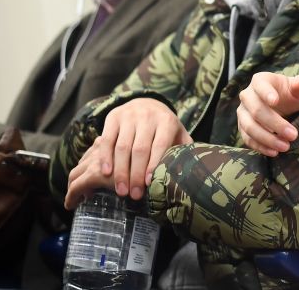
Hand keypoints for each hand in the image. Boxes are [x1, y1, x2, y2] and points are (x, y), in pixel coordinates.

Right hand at [68, 98, 190, 206]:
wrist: (146, 103)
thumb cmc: (164, 127)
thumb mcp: (177, 134)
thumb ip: (184, 149)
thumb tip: (193, 171)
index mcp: (167, 121)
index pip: (160, 144)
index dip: (153, 164)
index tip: (148, 184)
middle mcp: (148, 116)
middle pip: (140, 148)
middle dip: (136, 174)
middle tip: (133, 195)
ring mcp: (129, 115)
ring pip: (122, 146)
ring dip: (120, 171)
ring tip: (121, 191)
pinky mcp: (113, 117)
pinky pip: (107, 140)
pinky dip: (105, 157)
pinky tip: (106, 173)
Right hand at [237, 73, 298, 156]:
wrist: (287, 107)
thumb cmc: (293, 95)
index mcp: (261, 80)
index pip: (261, 85)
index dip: (266, 93)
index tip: (275, 101)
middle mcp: (247, 95)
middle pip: (256, 110)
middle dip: (275, 124)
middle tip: (293, 135)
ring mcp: (243, 113)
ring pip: (250, 127)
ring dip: (268, 139)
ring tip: (286, 146)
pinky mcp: (243, 128)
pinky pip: (248, 139)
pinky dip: (261, 147)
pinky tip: (274, 152)